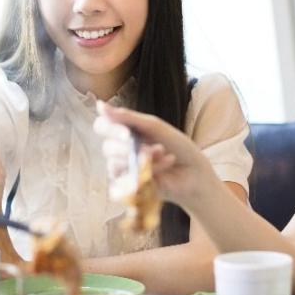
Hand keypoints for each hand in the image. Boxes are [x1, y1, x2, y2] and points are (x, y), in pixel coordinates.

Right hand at [93, 101, 213, 206]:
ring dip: (145, 162)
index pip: (102, 126)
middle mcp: (120, 151)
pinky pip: (124, 184)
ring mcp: (123, 171)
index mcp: (124, 132)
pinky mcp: (128, 189)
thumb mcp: (154, 127)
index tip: (127, 135)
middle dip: (132, 149)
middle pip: (107, 148)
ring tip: (166, 159)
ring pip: (117, 166)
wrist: (194, 173)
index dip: (110, 129)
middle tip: (157, 149)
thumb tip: (99, 105)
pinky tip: (160, 177)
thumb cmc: (177, 147)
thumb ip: (127, 117)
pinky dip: (145, 178)